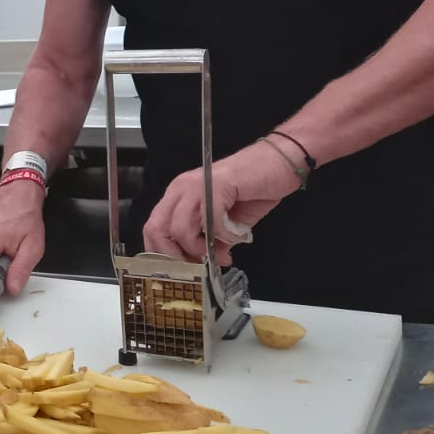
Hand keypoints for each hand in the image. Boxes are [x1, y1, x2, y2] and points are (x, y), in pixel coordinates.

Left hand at [142, 140, 301, 265]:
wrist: (279, 163)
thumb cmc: (253, 190)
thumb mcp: (224, 223)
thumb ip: (208, 240)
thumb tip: (202, 263)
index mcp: (178, 196)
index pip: (154, 229)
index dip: (165, 255)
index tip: (185, 270)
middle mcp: (180, 189)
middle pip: (158, 229)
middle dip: (178, 256)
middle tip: (200, 266)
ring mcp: (195, 185)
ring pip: (180, 229)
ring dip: (201, 250)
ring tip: (222, 255)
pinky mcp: (215, 185)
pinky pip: (210, 222)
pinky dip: (223, 236)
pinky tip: (236, 237)